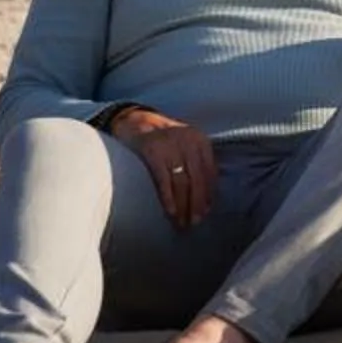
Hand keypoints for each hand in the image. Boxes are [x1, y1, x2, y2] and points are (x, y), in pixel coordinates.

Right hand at [112, 109, 217, 227]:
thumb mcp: (184, 143)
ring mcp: (170, 145)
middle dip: (197, 204)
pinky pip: (164, 180)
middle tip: (195, 222)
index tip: (207, 212)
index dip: (209, 194)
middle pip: (198, 179)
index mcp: (200, 140)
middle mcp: (188, 141)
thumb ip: (195, 161)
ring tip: (182, 223)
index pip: (210, 172)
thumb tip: (206, 196)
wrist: (132, 119)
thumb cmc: (160, 137)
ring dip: (184, 206)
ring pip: (182, 182)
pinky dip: (169, 198)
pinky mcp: (152, 151)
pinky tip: (171, 212)